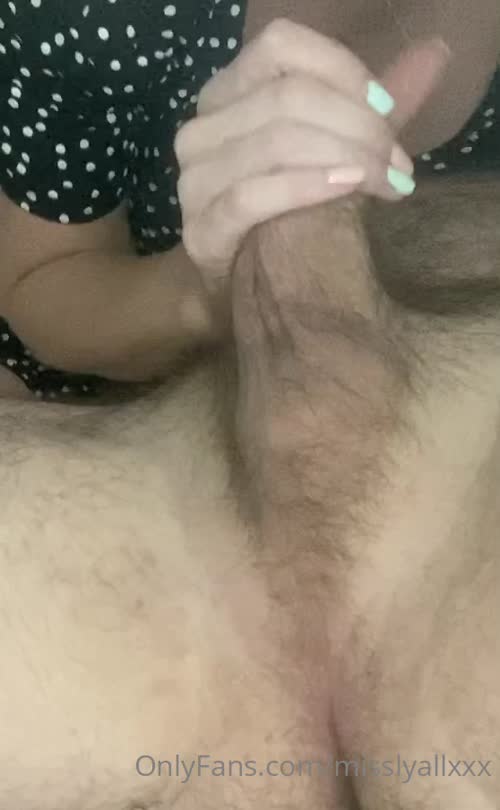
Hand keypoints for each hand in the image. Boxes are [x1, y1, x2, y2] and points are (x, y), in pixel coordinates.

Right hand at [174, 18, 422, 286]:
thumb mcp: (334, 153)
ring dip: (346, 158)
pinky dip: (307, 187)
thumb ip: (373, 109)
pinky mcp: (200, 231)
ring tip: (388, 184)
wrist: (256, 290)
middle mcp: (201, 130)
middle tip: (398, 163)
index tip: (388, 111)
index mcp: (227, 95)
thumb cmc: (293, 216)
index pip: (280, 46)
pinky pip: (252, 196)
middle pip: (287, 96)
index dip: (342, 71)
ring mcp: (194, 181)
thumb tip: (433, 57)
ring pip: (275, 141)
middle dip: (358, 126)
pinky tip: (348, 191)